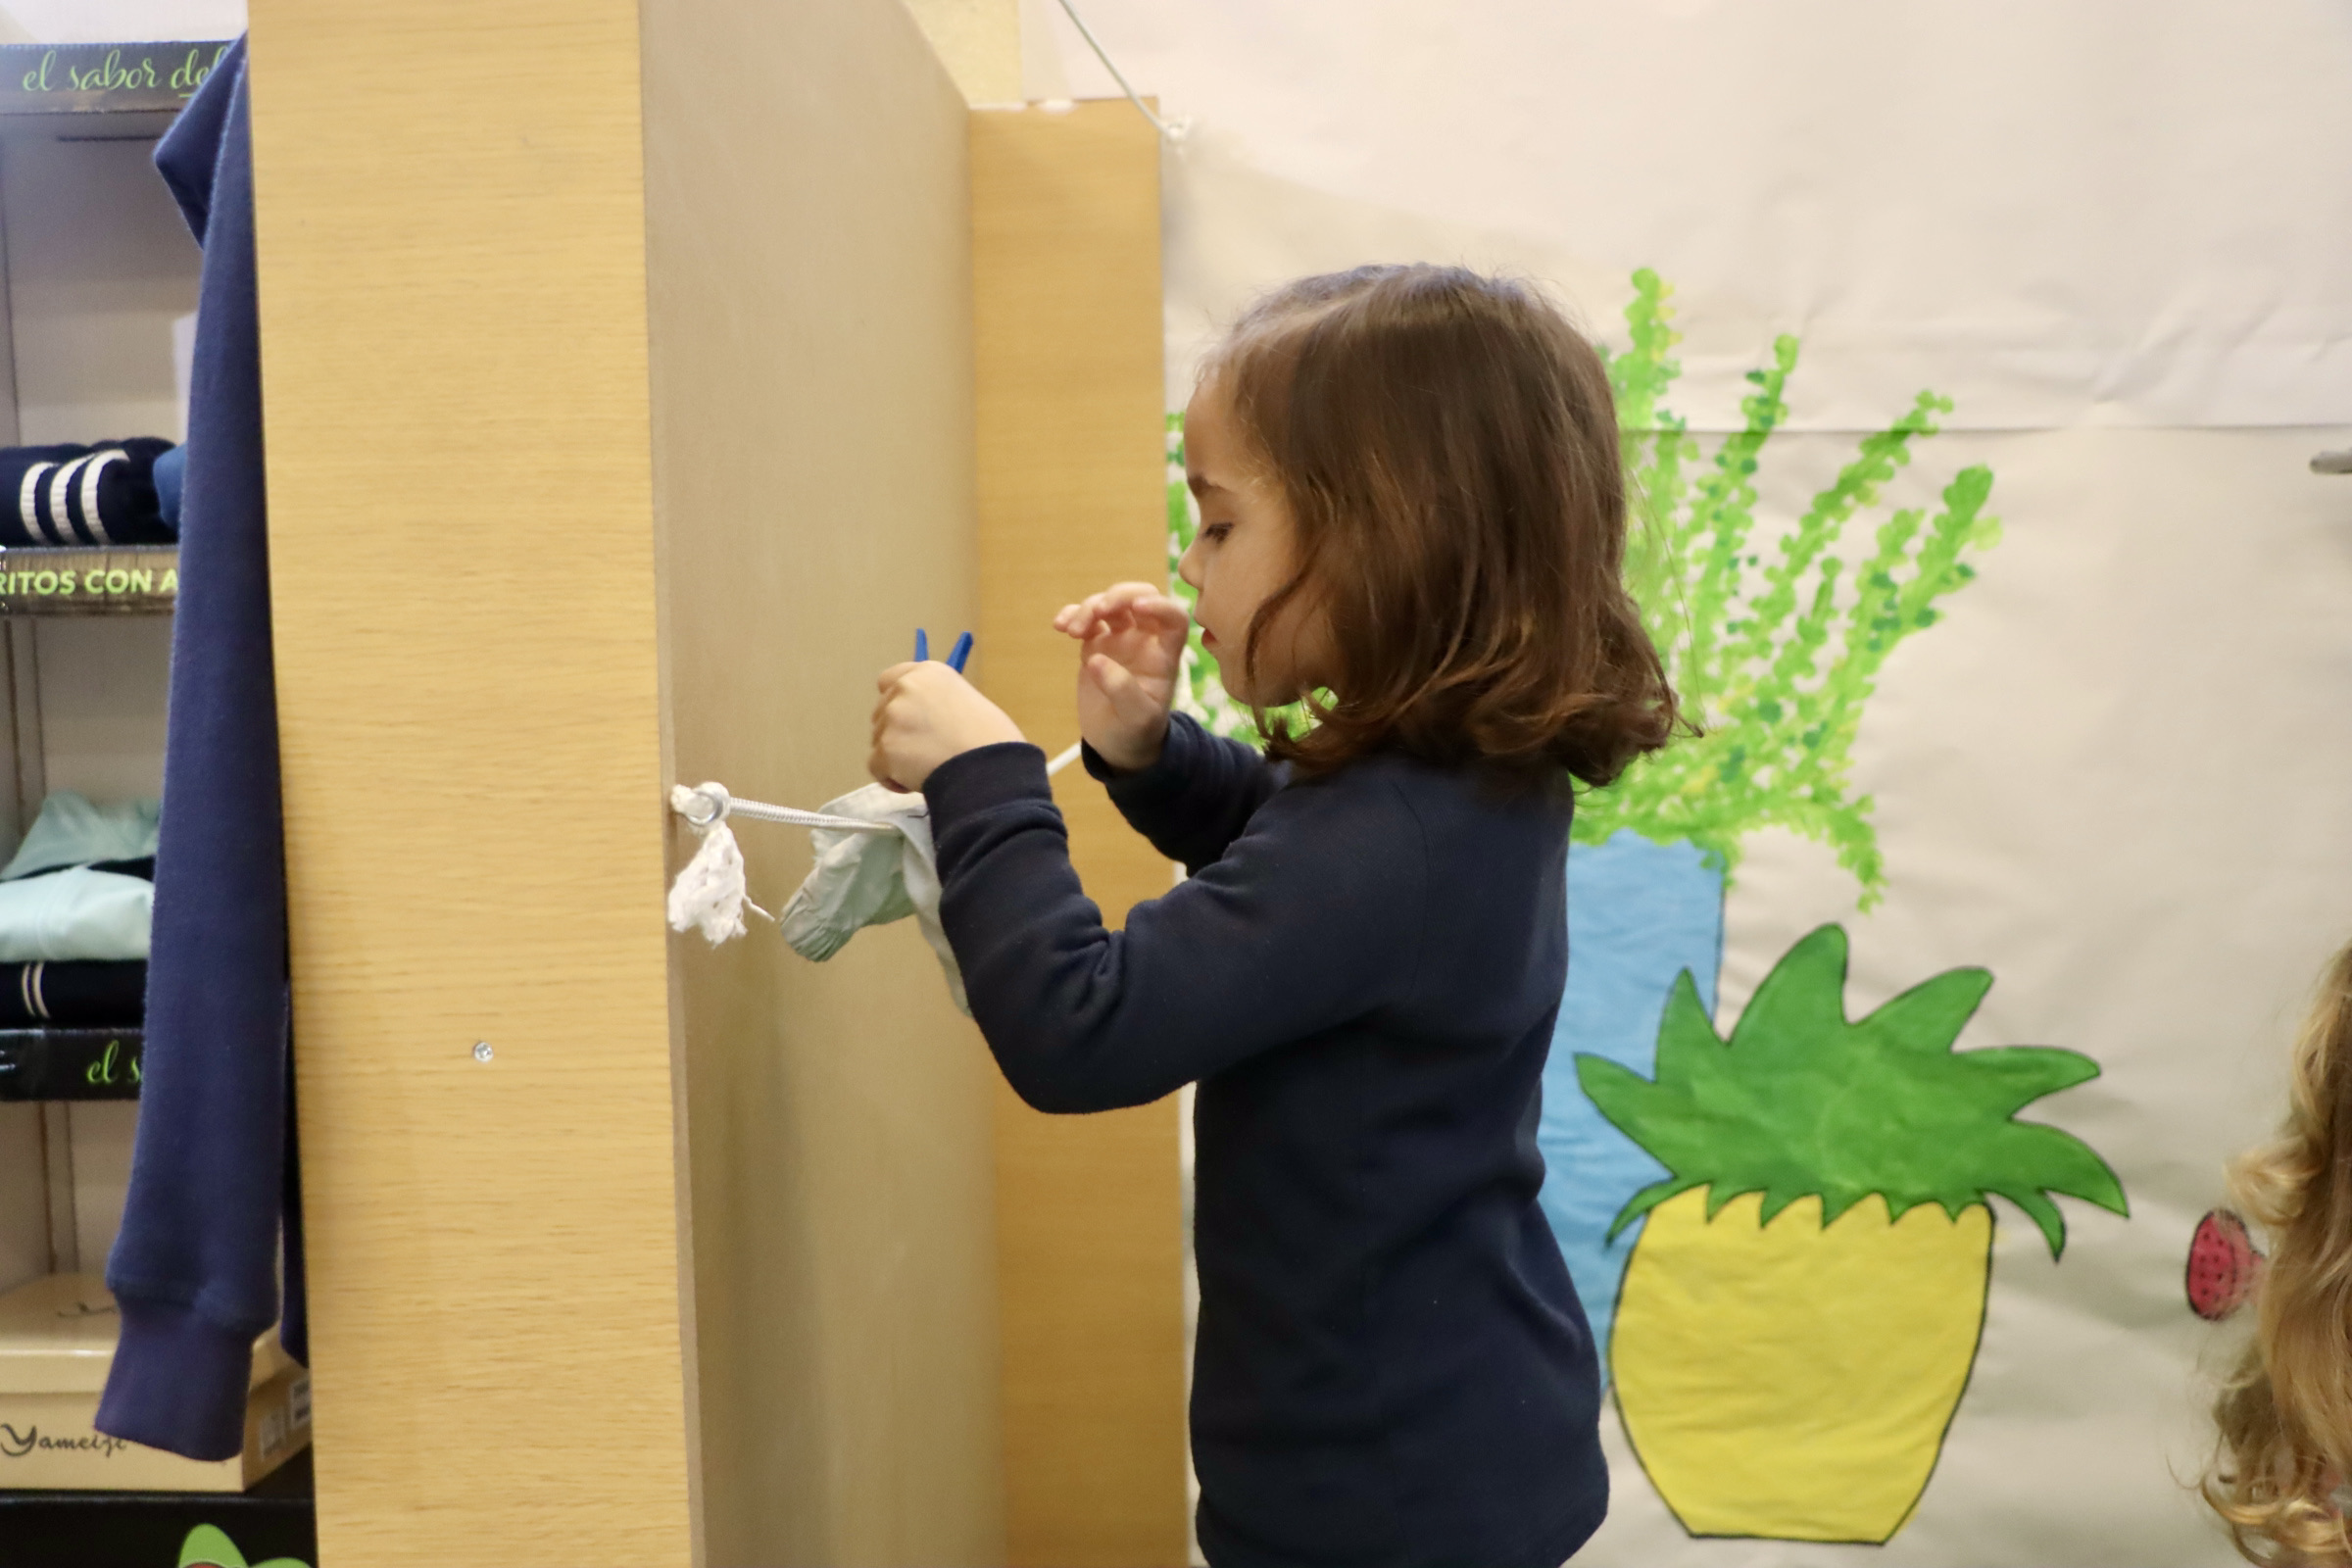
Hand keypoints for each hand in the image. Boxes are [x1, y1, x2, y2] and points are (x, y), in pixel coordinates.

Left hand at [870, 662, 1025, 790]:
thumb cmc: (991, 738)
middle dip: (896, 732)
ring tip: (927, 769)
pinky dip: (892, 779)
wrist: (989, 767)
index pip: (891, 680)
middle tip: (924, 750)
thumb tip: (926, 720)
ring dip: (896, 757)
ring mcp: (892, 718)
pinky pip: (877, 767)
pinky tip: (917, 783)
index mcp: (928, 673)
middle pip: (882, 712)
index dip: (897, 701)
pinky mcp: (885, 748)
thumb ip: (938, 703)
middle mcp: (905, 688)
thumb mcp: (967, 700)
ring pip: (879, 741)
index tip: (910, 719)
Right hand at [1052, 582, 1187, 771]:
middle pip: (1140, 598)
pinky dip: (1072, 615)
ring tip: (1072, 631)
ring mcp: (1120, 640)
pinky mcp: (1096, 644)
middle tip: (1098, 610)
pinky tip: (1060, 626)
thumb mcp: (1137, 719)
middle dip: (1119, 596)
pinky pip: (1086, 619)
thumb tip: (1098, 660)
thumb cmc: (1137, 732)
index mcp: (1165, 655)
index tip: (1138, 608)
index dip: (1160, 606)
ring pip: (1109, 605)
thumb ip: (1123, 691)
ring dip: (1089, 607)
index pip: (1174, 618)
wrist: (1117, 745)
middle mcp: (1145, 641)